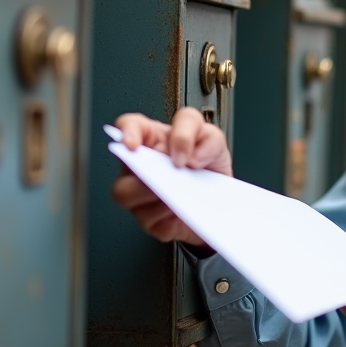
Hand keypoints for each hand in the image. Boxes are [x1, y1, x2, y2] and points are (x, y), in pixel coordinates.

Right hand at [110, 107, 231, 247]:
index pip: (129, 126)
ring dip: (153, 192)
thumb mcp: (215, 142)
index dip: (127, 131)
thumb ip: (207, 138)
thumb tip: (189, 155)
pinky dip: (169, 214)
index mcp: (153, 139)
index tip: (133, 143)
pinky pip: (149, 220)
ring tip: (181, 190)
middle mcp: (141, 165)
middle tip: (171, 170)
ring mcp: (140, 194)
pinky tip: (184, 209)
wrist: (221, 200)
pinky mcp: (150, 220)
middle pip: (124, 164)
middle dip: (144, 167)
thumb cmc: (208, 166)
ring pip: (125, 193)